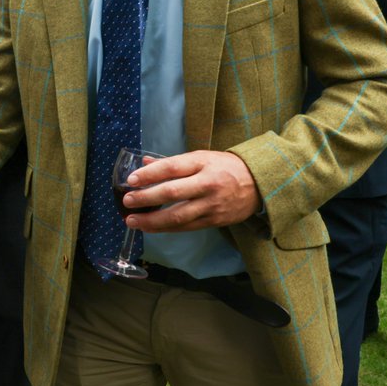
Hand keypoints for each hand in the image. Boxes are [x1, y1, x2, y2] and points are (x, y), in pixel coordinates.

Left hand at [123, 150, 261, 231]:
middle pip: (173, 192)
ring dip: (152, 221)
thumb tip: (144, 164)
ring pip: (178, 216)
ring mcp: (212, 204)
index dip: (149, 174)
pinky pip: (186, 227)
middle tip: (127, 201)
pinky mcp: (215, 221)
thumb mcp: (201, 157)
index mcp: (202, 163)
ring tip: (133, 221)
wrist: (259, 184)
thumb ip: (172, 162)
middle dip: (146, 198)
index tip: (131, 180)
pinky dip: (166, 229)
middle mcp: (207, 184)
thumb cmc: (224, 167)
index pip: (172, 167)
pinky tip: (151, 228)